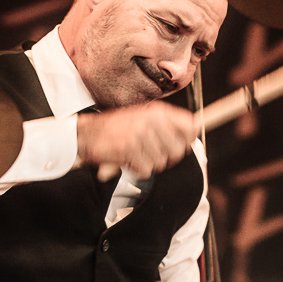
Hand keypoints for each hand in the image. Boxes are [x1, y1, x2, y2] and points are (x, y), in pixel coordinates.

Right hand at [76, 103, 196, 179]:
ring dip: (147, 162)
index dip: (187, 140)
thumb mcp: (145, 117)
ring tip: (134, 152)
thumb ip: (168, 124)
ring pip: (161, 162)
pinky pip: (146, 169)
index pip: (190, 127)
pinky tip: (127, 159)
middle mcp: (152, 120)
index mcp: (159, 112)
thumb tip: (193, 131)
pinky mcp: (130, 148)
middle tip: (149, 151)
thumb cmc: (118, 127)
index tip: (178, 143)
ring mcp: (141, 134)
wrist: (89, 133)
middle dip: (165, 156)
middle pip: (178, 150)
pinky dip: (136, 169)